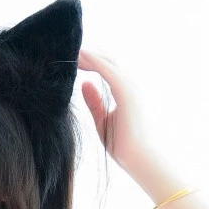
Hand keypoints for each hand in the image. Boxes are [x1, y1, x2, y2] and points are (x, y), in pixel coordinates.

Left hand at [77, 47, 159, 187]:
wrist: (136, 158)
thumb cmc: (121, 143)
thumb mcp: (102, 119)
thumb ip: (94, 102)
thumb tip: (84, 84)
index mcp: (125, 92)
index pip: (108, 69)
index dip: (92, 62)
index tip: (76, 59)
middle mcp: (130, 86)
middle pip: (108, 62)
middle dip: (90, 55)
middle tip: (72, 51)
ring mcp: (130, 88)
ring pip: (108, 63)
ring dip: (90, 55)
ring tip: (73, 51)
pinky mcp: (126, 93)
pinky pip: (108, 71)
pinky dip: (95, 62)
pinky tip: (82, 56)